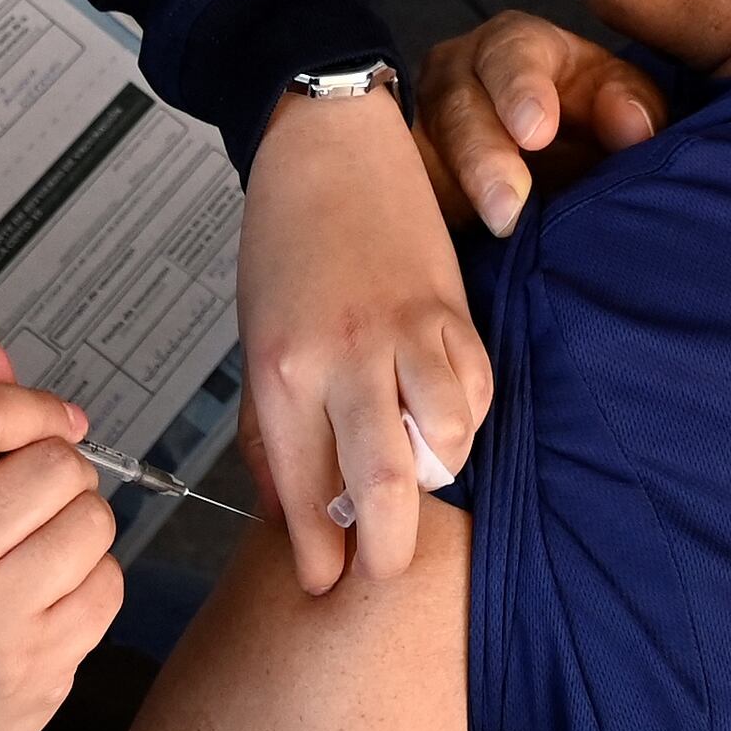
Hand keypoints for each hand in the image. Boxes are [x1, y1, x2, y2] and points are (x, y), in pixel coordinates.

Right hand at [0, 341, 122, 730]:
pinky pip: (109, 581)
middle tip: (34, 507)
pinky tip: (52, 600)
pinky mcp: (41, 663)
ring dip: (82, 529)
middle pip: (53, 465)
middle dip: (62, 474)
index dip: (32, 407)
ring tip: (41, 555)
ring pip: (93, 520)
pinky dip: (94, 582)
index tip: (51, 423)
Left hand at [236, 87, 488, 593]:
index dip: (318, 553)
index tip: (325, 583)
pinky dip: (465, 421)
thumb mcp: (256, 339)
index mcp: (281, 371)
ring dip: (436, 477)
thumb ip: (274, 429)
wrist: (324, 147)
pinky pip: (474, 393)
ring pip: (445, 445)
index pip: (305, 491)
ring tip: (416, 477)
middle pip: (383, 488)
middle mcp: (343, 359)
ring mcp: (404, 336)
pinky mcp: (451, 312)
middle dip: (386, 551)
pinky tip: (442, 418)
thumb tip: (288, 511)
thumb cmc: (282, 241)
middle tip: (382, 572)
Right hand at [410, 13, 669, 240]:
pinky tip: (456, 246)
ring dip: (454, 199)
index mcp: (513, 46)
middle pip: (456, 110)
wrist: (556, 157)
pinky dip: (430, 221)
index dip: (520, 90)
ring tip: (489, 234)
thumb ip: (632, 104)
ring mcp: (424, 128)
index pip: (509, 55)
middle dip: (481, 160)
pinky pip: (408, 197)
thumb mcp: (619, 100)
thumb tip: (631, 127)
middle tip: (507, 209)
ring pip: (423, 156)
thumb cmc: (587, 115)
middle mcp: (456, 77)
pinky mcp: (412, 177)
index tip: (537, 132)